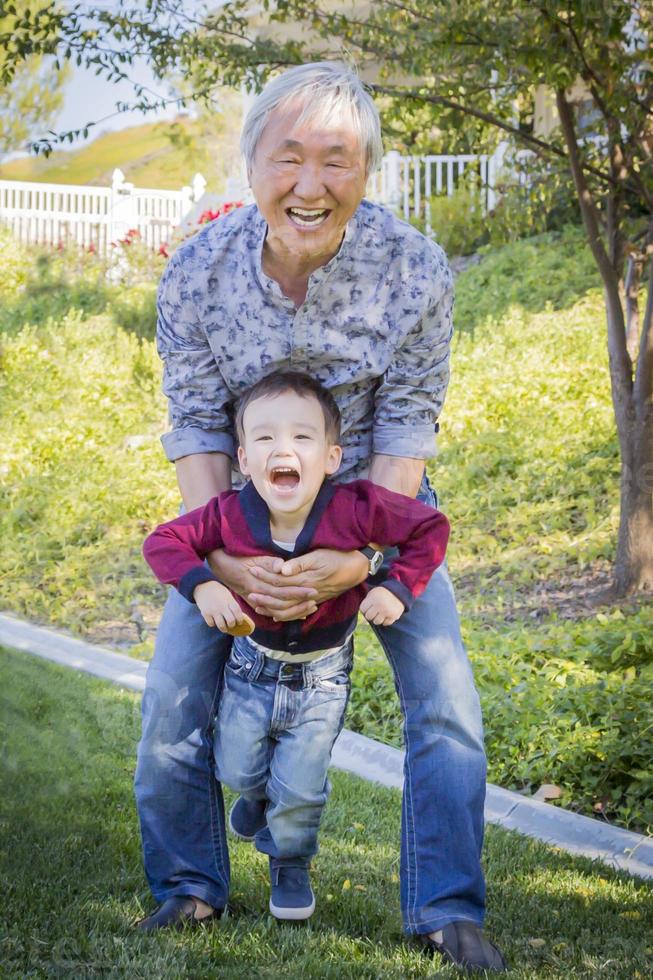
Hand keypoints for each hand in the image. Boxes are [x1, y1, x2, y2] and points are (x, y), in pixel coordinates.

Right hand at [193, 581, 254, 635]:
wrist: (203, 586)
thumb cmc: (218, 592)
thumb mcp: (228, 595)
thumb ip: (233, 605)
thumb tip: (240, 617)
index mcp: (229, 600)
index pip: (238, 613)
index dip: (240, 620)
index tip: (239, 622)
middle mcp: (222, 606)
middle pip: (231, 621)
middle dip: (232, 625)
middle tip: (231, 625)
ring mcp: (213, 610)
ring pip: (221, 625)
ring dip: (224, 628)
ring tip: (224, 627)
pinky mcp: (205, 613)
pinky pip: (211, 624)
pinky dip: (213, 624)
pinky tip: (214, 621)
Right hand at [208, 549, 318, 620]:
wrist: (221, 566)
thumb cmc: (238, 558)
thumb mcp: (252, 557)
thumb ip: (267, 562)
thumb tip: (281, 566)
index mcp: (259, 583)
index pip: (282, 590)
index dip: (298, 591)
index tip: (313, 590)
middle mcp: (257, 594)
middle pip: (282, 602)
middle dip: (300, 602)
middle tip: (316, 599)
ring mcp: (255, 600)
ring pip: (277, 611)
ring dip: (294, 611)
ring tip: (310, 608)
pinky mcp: (254, 602)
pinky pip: (270, 611)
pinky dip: (284, 614)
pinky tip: (297, 615)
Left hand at [247, 549, 369, 621]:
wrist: (356, 569)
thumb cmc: (337, 557)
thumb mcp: (319, 556)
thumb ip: (299, 564)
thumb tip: (282, 570)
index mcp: (305, 580)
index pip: (280, 581)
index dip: (265, 576)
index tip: (252, 570)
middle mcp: (307, 593)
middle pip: (281, 598)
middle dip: (264, 595)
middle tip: (248, 593)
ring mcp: (311, 599)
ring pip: (288, 609)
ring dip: (271, 608)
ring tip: (257, 606)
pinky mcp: (315, 601)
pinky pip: (297, 612)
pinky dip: (285, 615)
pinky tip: (276, 616)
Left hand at [359, 586, 404, 626]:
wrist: (399, 591)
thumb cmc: (382, 594)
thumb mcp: (372, 594)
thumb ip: (366, 604)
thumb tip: (363, 621)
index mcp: (373, 598)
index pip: (362, 609)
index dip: (364, 608)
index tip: (369, 606)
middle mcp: (380, 605)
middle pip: (368, 617)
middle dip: (370, 614)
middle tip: (375, 610)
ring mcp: (387, 611)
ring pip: (376, 622)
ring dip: (377, 618)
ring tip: (380, 612)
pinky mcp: (394, 616)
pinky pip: (386, 623)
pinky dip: (386, 620)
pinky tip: (387, 614)